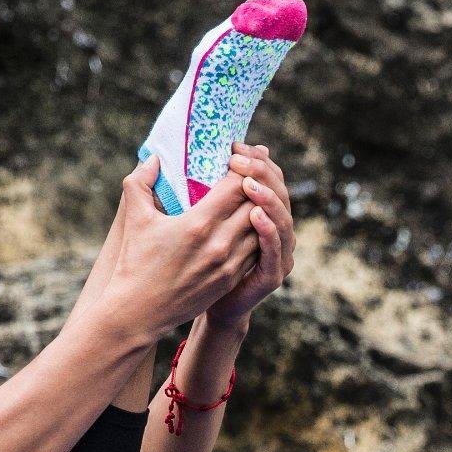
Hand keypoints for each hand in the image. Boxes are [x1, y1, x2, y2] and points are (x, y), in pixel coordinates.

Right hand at [82, 152, 264, 340]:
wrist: (139, 312)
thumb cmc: (135, 263)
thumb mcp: (135, 218)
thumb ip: (141, 182)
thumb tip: (154, 159)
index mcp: (198, 224)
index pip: (236, 186)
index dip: (241, 168)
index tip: (236, 160)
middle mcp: (219, 244)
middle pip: (254, 205)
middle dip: (253, 186)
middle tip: (248, 174)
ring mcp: (229, 265)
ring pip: (259, 228)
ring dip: (257, 211)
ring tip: (251, 198)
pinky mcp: (231, 280)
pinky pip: (255, 251)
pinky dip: (255, 236)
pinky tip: (248, 225)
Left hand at [202, 144, 294, 328]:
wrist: (195, 305)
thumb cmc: (190, 259)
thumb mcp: (191, 220)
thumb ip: (191, 189)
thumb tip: (169, 155)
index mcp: (258, 210)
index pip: (268, 175)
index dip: (255, 158)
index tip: (233, 145)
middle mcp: (273, 227)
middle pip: (279, 190)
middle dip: (261, 171)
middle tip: (237, 159)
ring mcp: (277, 251)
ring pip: (282, 217)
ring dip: (267, 197)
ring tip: (247, 183)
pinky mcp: (272, 274)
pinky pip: (275, 249)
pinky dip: (268, 230)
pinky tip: (254, 215)